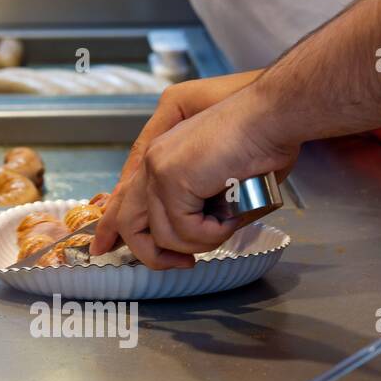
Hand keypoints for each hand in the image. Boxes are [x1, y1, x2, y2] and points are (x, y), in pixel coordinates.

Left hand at [93, 81, 299, 267]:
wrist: (273, 116)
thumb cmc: (261, 143)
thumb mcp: (223, 184)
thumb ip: (201, 207)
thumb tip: (196, 238)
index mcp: (161, 158)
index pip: (124, 200)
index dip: (113, 228)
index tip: (107, 249)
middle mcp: (152, 161)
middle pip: (128, 224)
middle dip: (151, 255)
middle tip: (183, 264)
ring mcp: (158, 169)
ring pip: (162, 236)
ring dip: (200, 243)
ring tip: (226, 226)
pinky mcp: (171, 178)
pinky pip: (184, 231)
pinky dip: (212, 234)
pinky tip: (230, 216)